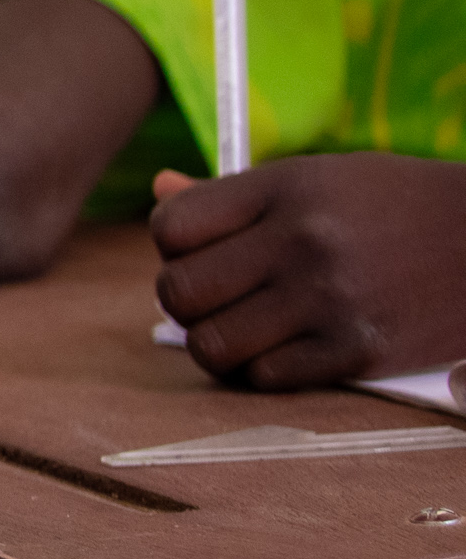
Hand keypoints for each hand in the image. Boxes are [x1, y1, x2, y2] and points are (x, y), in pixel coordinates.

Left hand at [153, 155, 465, 385]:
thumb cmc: (399, 206)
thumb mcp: (321, 178)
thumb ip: (236, 194)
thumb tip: (160, 188)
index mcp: (285, 189)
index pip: (171, 227)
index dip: (173, 243)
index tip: (202, 249)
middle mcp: (300, 242)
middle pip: (178, 291)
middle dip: (185, 299)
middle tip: (219, 296)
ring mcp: (328, 301)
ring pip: (211, 346)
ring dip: (217, 343)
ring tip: (245, 329)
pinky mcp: (358, 353)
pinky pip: (266, 379)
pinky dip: (264, 371)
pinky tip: (288, 350)